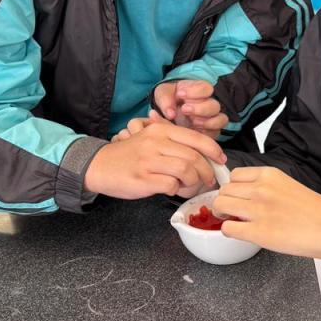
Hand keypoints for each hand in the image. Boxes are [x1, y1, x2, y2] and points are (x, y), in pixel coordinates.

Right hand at [84, 119, 225, 199]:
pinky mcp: (143, 179)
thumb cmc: (130, 155)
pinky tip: (172, 189)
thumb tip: (203, 154)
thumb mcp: (151, 138)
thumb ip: (174, 142)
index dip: (213, 150)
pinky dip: (176, 190)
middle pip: (194, 157)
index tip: (221, 161)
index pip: (196, 138)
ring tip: (189, 186)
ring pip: (186, 171)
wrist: (99, 165)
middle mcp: (156, 142)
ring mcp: (149, 160)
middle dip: (206, 172)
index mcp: (161, 130)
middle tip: (208, 180)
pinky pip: (171, 185)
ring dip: (193, 182)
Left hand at [154, 80, 229, 132]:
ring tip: (192, 122)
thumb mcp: (162, 94)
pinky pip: (216, 133)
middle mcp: (208, 104)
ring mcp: (211, 118)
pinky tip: (194, 131)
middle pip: (215, 105)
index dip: (195, 91)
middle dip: (200, 108)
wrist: (166, 114)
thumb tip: (171, 114)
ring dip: (206, 121)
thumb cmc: (167, 100)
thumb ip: (165, 99)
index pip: (206, 88)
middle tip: (184, 109)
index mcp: (199, 90)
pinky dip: (207, 133)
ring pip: (220, 119)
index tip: (180, 94)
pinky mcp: (211, 132)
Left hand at [213, 167, 320, 264]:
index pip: (234, 176)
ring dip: (223, 215)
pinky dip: (229, 232)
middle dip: (225, 202)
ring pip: (220, 205)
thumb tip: (245, 198)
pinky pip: (227, 228)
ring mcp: (258, 210)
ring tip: (235, 222)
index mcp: (269, 175)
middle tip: (233, 213)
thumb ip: (265, 188)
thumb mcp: (287, 186)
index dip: (233, 189)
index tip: (237, 198)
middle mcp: (260, 189)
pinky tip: (241, 234)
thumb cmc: (316, 210)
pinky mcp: (258, 232)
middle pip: (223, 190)